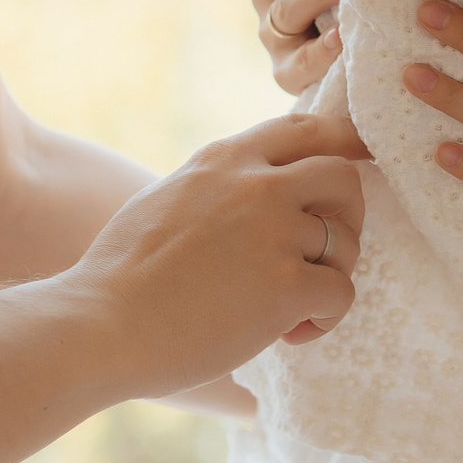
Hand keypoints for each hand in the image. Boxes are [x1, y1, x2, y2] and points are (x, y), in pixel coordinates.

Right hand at [63, 113, 371, 399]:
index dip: (343, 143)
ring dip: (332, 276)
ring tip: (296, 308)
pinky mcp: (286, 285)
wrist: (102, 324)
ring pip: (346, 242)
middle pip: (343, 178)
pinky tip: (292, 334)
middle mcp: (257, 185)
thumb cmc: (120, 274)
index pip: (307, 128)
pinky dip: (326, 318)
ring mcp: (275, 233)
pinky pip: (341, 293)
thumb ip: (216, 184)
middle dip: (348, 216)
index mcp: (225, 159)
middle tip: (325, 255)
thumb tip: (247, 187)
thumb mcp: (168, 197)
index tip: (359, 163)